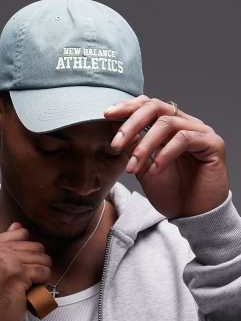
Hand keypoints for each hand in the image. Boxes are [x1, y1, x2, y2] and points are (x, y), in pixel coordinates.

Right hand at [0, 222, 51, 320]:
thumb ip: (4, 244)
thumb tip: (18, 225)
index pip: (21, 233)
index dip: (26, 252)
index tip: (17, 267)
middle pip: (34, 246)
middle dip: (36, 263)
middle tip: (24, 279)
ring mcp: (5, 261)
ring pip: (42, 258)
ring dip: (40, 273)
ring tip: (27, 284)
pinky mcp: (17, 274)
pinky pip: (44, 271)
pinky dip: (42, 282)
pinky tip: (30, 289)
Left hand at [103, 95, 229, 218]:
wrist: (191, 215)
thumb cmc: (171, 192)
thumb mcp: (143, 168)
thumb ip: (133, 147)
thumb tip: (115, 126)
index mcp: (169, 127)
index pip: (148, 106)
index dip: (128, 107)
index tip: (107, 115)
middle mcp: (185, 124)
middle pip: (156, 107)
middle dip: (131, 124)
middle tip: (116, 144)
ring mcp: (200, 132)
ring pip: (167, 123)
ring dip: (144, 145)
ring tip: (133, 167)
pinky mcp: (212, 144)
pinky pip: (184, 138)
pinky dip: (164, 153)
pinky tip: (155, 170)